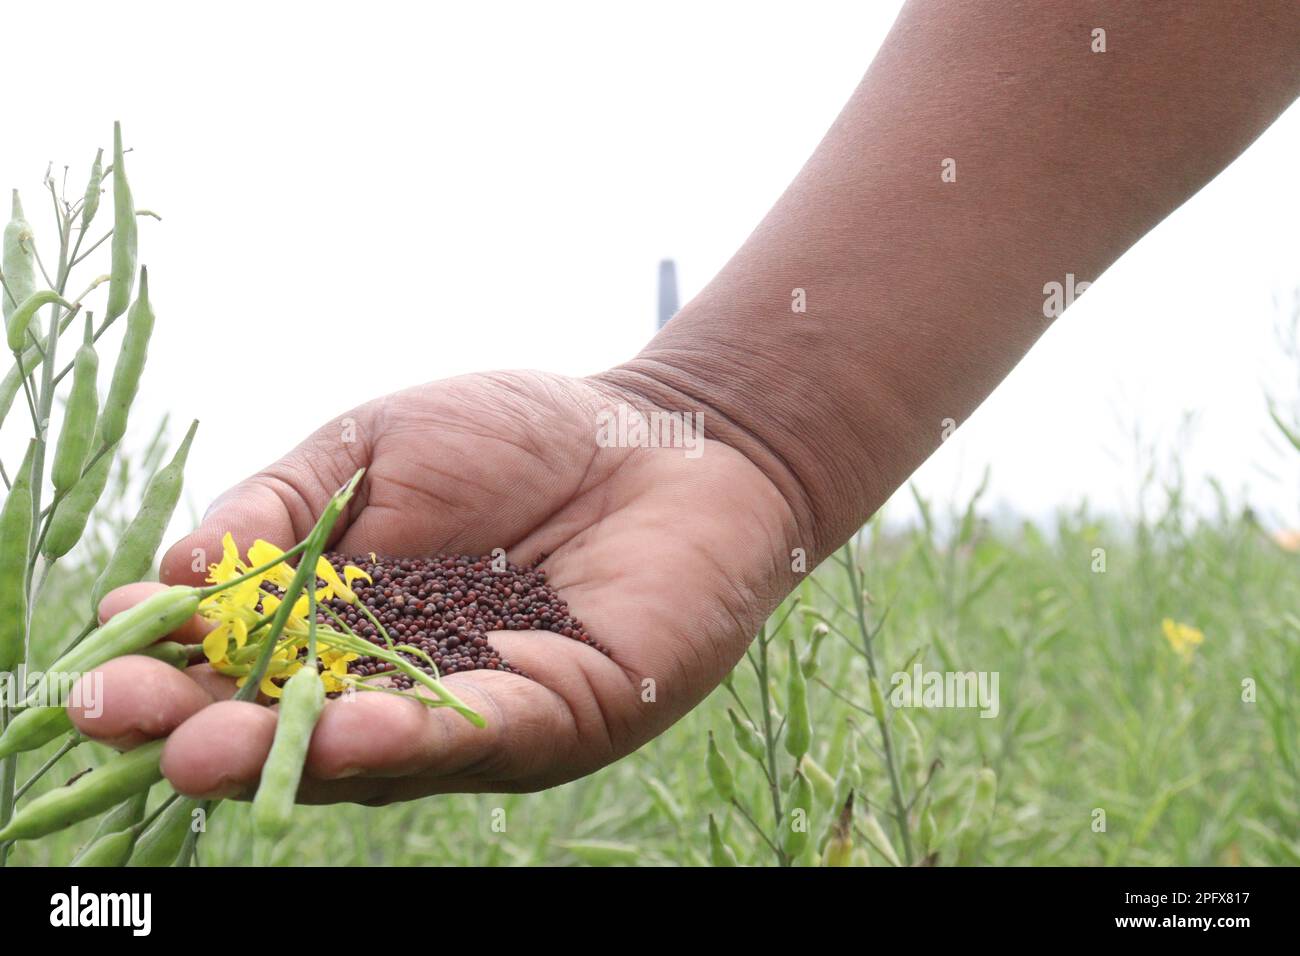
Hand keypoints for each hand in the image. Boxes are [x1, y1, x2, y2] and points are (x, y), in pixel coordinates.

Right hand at [72, 371, 799, 802]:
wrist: (664, 435)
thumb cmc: (521, 434)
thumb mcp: (375, 448)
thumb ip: (284, 508)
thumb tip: (179, 569)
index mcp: (346, 621)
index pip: (240, 659)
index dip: (171, 660)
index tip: (100, 652)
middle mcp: (399, 681)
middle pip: (287, 722)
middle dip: (199, 722)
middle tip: (117, 717)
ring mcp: (474, 708)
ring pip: (370, 747)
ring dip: (286, 752)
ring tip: (200, 750)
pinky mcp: (559, 714)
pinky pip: (478, 730)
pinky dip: (411, 734)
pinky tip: (350, 727)